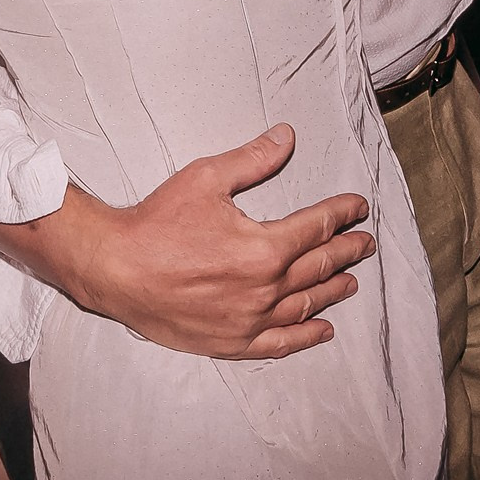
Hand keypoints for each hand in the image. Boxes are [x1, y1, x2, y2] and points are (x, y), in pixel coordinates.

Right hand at [72, 124, 373, 359]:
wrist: (115, 268)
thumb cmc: (157, 223)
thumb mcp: (206, 179)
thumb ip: (253, 159)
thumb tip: (287, 136)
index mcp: (265, 247)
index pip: (317, 227)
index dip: (341, 214)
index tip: (357, 207)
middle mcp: (265, 288)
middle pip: (318, 266)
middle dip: (345, 251)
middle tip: (364, 242)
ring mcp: (250, 319)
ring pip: (305, 305)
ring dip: (332, 290)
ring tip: (351, 281)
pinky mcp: (232, 341)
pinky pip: (279, 343)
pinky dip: (305, 336)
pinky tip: (323, 330)